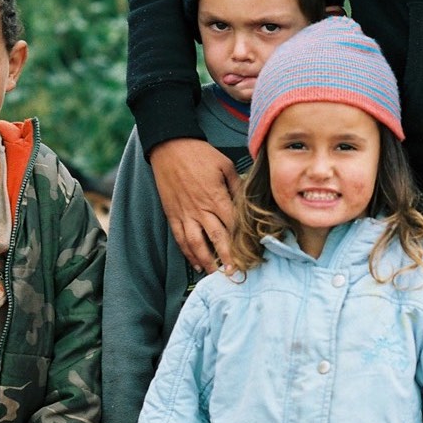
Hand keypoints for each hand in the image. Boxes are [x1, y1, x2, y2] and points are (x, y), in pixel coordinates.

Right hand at [147, 138, 239, 273]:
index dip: (242, 241)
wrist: (170, 148)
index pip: (233, 225)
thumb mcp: (225, 165)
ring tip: (216, 275)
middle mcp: (201, 209)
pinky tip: (196, 263)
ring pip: (196, 244)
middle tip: (236, 274)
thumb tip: (247, 201)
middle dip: (227, 258)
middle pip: (217, 239)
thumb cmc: (199, 154)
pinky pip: (180, 239)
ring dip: (207, 261)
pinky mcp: (173, 215)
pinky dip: (188, 253)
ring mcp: (185, 214)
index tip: (252, 254)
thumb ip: (236, 186)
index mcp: (216, 197)